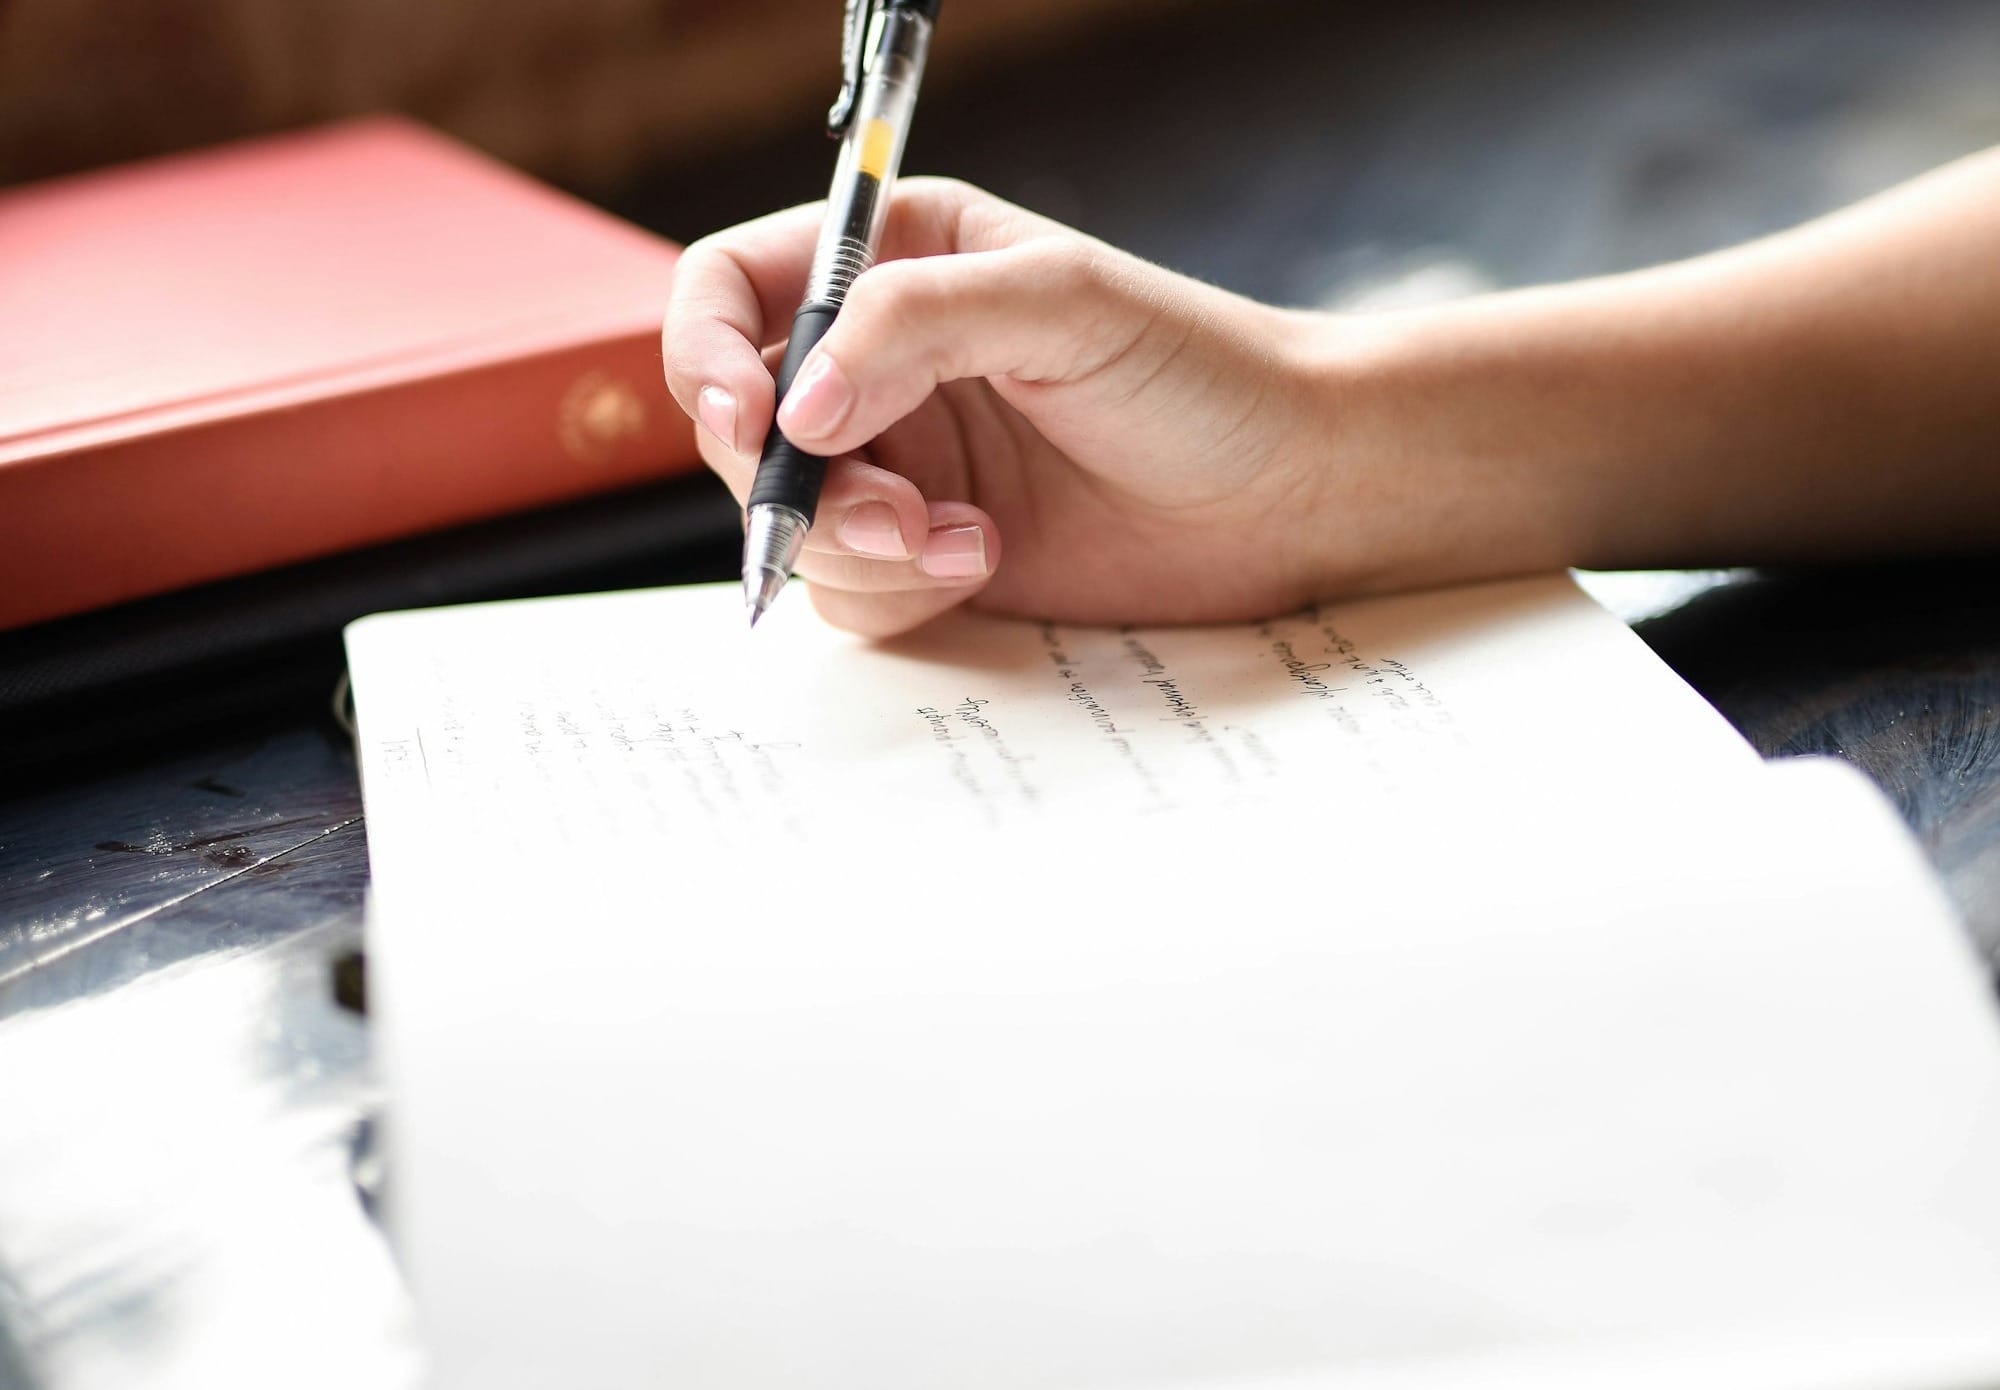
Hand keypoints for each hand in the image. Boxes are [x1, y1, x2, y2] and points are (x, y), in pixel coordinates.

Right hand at [662, 179, 1345, 635]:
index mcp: (895, 263)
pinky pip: (848, 593)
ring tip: (964, 541)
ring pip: (788, 524)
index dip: (705, 355)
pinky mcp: (928, 556)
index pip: (731, 291)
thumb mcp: (1060, 303)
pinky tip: (985, 563)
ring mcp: (901, 465)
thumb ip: (915, 325)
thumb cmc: (1200, 371)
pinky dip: (899, 592)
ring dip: (856, 547)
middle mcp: (879, 365)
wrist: (1291, 491)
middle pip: (742, 427)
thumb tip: (794, 411)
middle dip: (796, 484)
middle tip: (892, 512)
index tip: (749, 421)